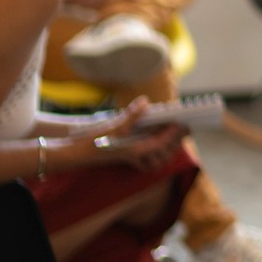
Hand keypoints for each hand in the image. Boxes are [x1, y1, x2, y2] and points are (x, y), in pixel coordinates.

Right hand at [69, 99, 187, 171]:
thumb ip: (131, 115)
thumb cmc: (92, 140)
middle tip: (186, 126)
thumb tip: (145, 102)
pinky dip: (155, 151)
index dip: (174, 133)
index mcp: (135, 151)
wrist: (74, 153)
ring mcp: (131, 158)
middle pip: (164, 152)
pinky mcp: (126, 156)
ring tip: (176, 133)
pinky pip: (147, 159)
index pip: (161, 143)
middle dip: (176, 141)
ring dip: (168, 148)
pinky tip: (158, 139)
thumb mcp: (112, 126)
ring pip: (157, 159)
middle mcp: (135, 156)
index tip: (183, 122)